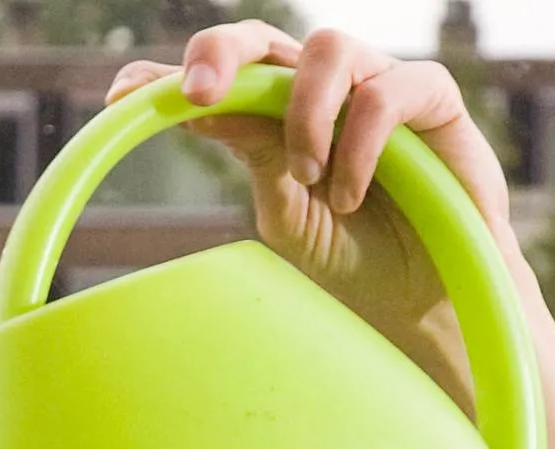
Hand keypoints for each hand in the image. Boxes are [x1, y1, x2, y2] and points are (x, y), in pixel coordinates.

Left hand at [106, 23, 521, 409]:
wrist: (427, 303)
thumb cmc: (356, 257)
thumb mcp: (287, 212)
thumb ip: (254, 155)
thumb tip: (197, 108)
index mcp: (278, 115)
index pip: (221, 76)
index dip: (167, 74)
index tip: (120, 94)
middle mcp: (325, 90)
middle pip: (265, 39)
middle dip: (221, 54)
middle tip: (193, 96)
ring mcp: (378, 86)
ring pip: (328, 49)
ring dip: (304, 113)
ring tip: (305, 176)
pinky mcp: (434, 100)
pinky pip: (387, 92)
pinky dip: (359, 143)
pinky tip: (351, 195)